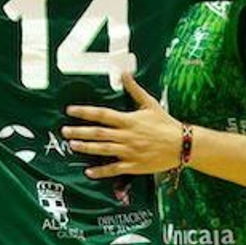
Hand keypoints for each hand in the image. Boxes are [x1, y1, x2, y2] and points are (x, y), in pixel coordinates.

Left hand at [63, 68, 182, 178]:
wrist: (182, 144)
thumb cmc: (165, 123)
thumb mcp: (150, 103)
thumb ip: (134, 89)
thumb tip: (124, 72)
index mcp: (129, 120)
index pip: (102, 114)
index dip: (85, 112)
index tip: (70, 110)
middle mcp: (126, 136)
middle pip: (98, 133)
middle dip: (79, 131)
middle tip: (64, 131)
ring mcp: (129, 152)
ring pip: (103, 150)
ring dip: (86, 148)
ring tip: (72, 145)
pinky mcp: (134, 166)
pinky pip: (114, 169)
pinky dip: (101, 171)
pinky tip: (88, 172)